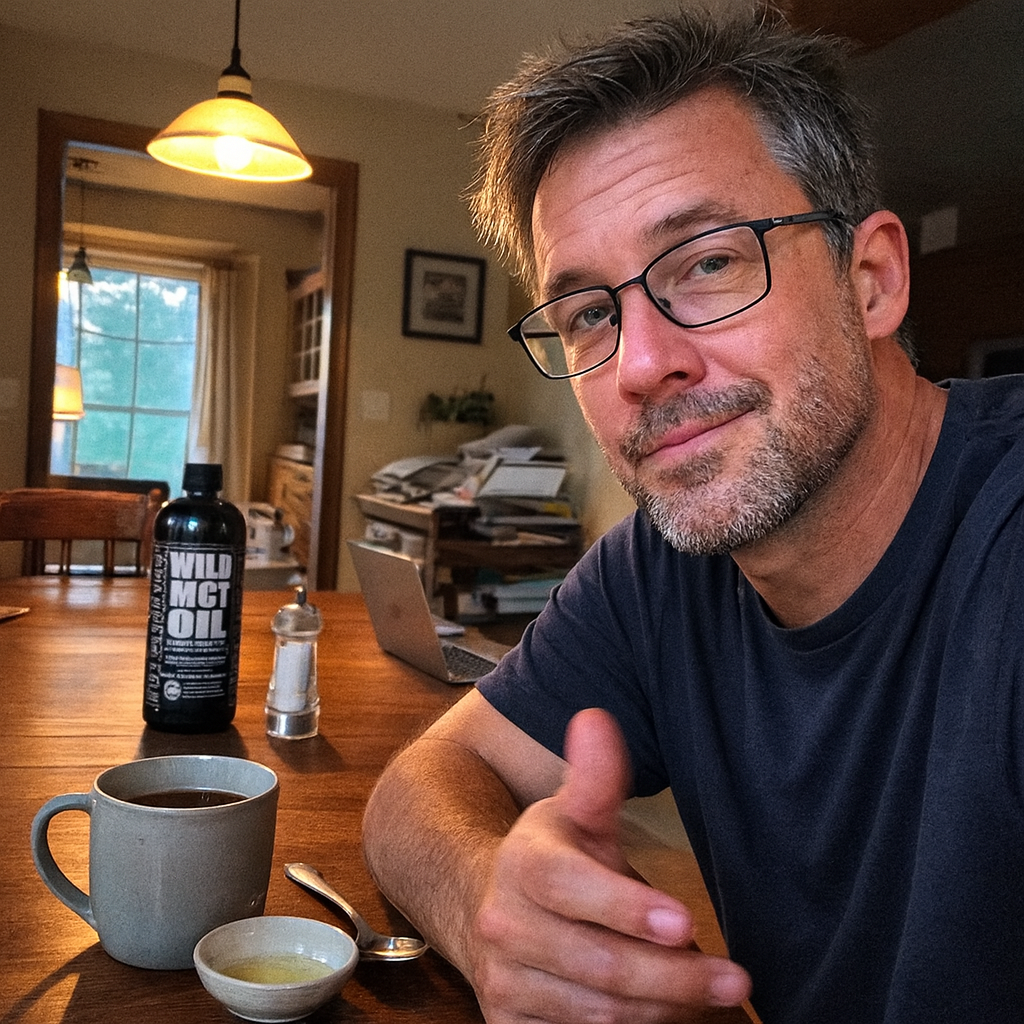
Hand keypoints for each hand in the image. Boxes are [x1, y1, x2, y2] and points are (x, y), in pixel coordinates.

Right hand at [467, 708, 750, 1023]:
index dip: (627, 909)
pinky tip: (669, 1020)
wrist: (485, 903)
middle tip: (735, 978)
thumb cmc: (551, 857)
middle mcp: (504, 927)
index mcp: (523, 865)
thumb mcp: (576, 814)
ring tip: (711, 998)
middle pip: (597, 965)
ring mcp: (504, 984)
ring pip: (595, 1014)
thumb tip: (597, 717)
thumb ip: (596, 776)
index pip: (572, 890)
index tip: (685, 921)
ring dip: (662, 1012)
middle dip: (672, 976)